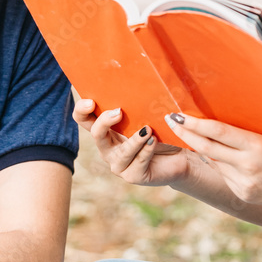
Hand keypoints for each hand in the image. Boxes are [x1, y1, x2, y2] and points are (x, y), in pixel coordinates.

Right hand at [74, 99, 190, 186]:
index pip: (84, 119)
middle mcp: (108, 148)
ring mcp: (119, 165)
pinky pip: (137, 163)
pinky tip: (154, 141)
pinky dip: (146, 150)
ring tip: (147, 130)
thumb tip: (136, 85)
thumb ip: (137, 106)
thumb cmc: (161, 132)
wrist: (180, 156)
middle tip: (119, 112)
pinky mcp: (133, 176)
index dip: (81, 110)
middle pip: (96, 134)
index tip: (90, 101)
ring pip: (120, 153)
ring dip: (134, 140)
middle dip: (104, 122)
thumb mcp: (147, 116)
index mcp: (106, 131)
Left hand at [164, 113, 261, 205]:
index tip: (178, 115)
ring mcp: (245, 184)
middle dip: (187, 134)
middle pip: (208, 149)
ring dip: (202, 149)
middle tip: (172, 122)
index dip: (195, 124)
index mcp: (259, 147)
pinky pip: (224, 175)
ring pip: (214, 162)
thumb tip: (221, 123)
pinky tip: (219, 155)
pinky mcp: (244, 195)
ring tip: (192, 134)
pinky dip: (219, 163)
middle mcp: (249, 167)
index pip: (218, 132)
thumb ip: (249, 134)